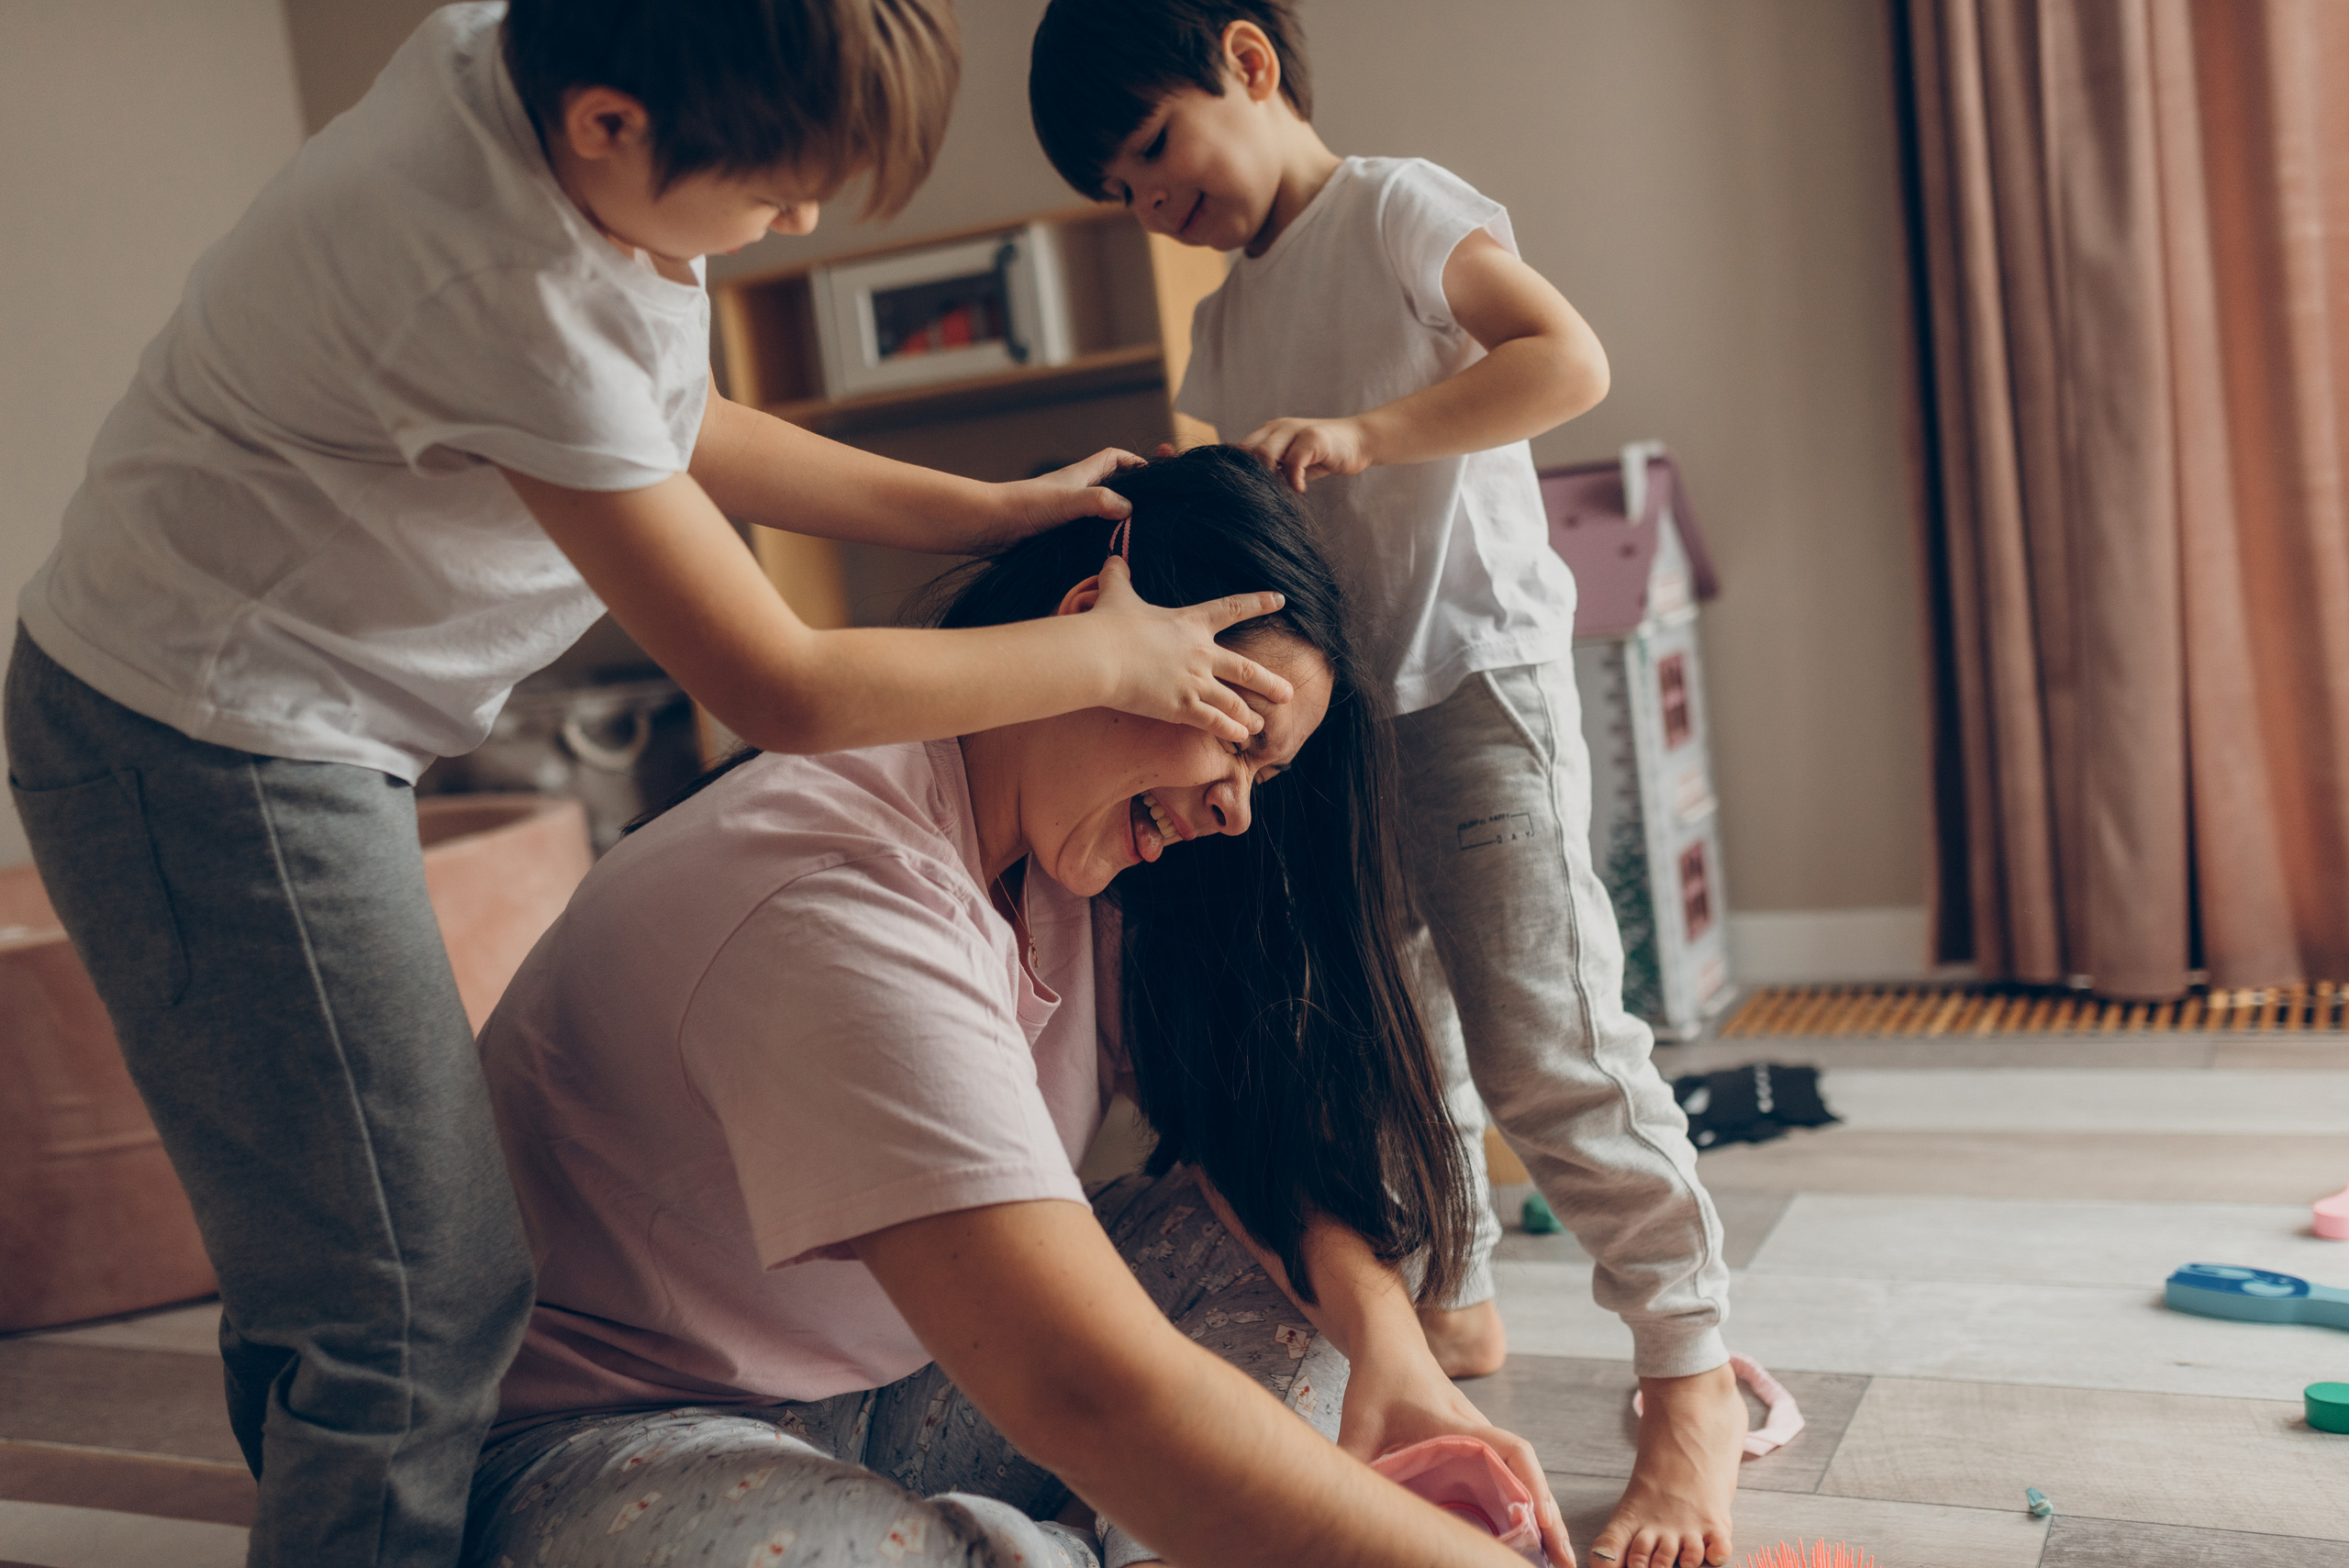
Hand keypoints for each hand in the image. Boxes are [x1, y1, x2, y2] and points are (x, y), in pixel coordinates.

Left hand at [989, 448, 1144, 544]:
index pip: (1114, 459)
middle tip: (1152, 512)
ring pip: (1099, 514)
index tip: (1153, 475)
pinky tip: (1108, 556)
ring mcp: (1066, 513)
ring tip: (1137, 538)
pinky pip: (1086, 534)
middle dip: (1131, 494)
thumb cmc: (1024, 505)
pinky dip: (1099, 541)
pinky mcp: (1057, 534)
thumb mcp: (1067, 500)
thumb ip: (1098, 501)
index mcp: (1080, 476)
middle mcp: (1075, 492)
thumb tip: (1129, 508)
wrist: (988, 525)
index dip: (1134, 462)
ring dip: (1116, 523)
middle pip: (1111, 486)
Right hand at [1087, 554, 1291, 741]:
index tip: (1281, 600)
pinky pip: (1215, 722)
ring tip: (1260, 725)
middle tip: (1288, 692)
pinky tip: (1241, 737)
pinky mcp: (1182, 707)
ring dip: (1250, 714)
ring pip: (1234, 701)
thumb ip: (1118, 576)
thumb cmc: (1106, 625)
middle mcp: (1201, 653)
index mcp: (1191, 622)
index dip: (1258, 603)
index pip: (1233, 608)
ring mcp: (1194, 681)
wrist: (1099, 656)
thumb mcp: (1115, 594)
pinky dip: (1231, 730)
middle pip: (1246, 669)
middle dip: (1270, 683)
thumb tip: (1112, 559)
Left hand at [1237, 415, 1374, 491]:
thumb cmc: (1322, 455)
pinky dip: (1294, 480)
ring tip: (1281, 489)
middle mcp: (1278, 427)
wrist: (1358, 441)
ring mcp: (1295, 430)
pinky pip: (1293, 461)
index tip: (1241, 491)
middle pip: (1248, 452)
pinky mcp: (1313, 438)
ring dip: (1269, 477)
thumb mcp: (1292, 461)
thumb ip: (1272, 468)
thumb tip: (1248, 489)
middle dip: (1251, 476)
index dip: (1237, 470)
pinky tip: (1300, 489)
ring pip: (1266, 454)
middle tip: (1262, 494)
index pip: (1241, 449)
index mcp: (1269, 432)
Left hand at [1337, 1337, 1574, 1567]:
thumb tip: (1342, 1510)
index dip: (1531, 1486)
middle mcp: (1478, 1429)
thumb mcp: (1357, 1424)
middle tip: (1565, 1560)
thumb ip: (1354, 1464)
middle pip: (1529, 1471)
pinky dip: (1525, 1499)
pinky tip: (1527, 1530)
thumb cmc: (1377, 1380)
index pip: (1509, 1451)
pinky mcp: (1476, 1442)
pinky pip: (1509, 1472)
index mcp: (1456, 1425)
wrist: (1390, 1345)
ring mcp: (1481, 1436)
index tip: (1544, 1522)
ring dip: (1541, 1510)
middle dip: (1550, 1515)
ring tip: (1556, 1556)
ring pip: (1523, 1473)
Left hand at [1587, 1363, 1742, 1567]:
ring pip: (1680, 1564)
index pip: (1607, 1553)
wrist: (1690, 1409)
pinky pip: (1717, 1553)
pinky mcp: (1716, 1518)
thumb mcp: (1644, 1482)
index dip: (1605, 1566)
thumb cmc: (1665, 1445)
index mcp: (1631, 1512)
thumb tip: (1609, 1549)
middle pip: (1643, 1565)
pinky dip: (1715, 1557)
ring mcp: (1687, 1522)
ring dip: (1680, 1563)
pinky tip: (1712, 1551)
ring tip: (1679, 1553)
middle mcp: (1656, 1522)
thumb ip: (1632, 1520)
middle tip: (1648, 1559)